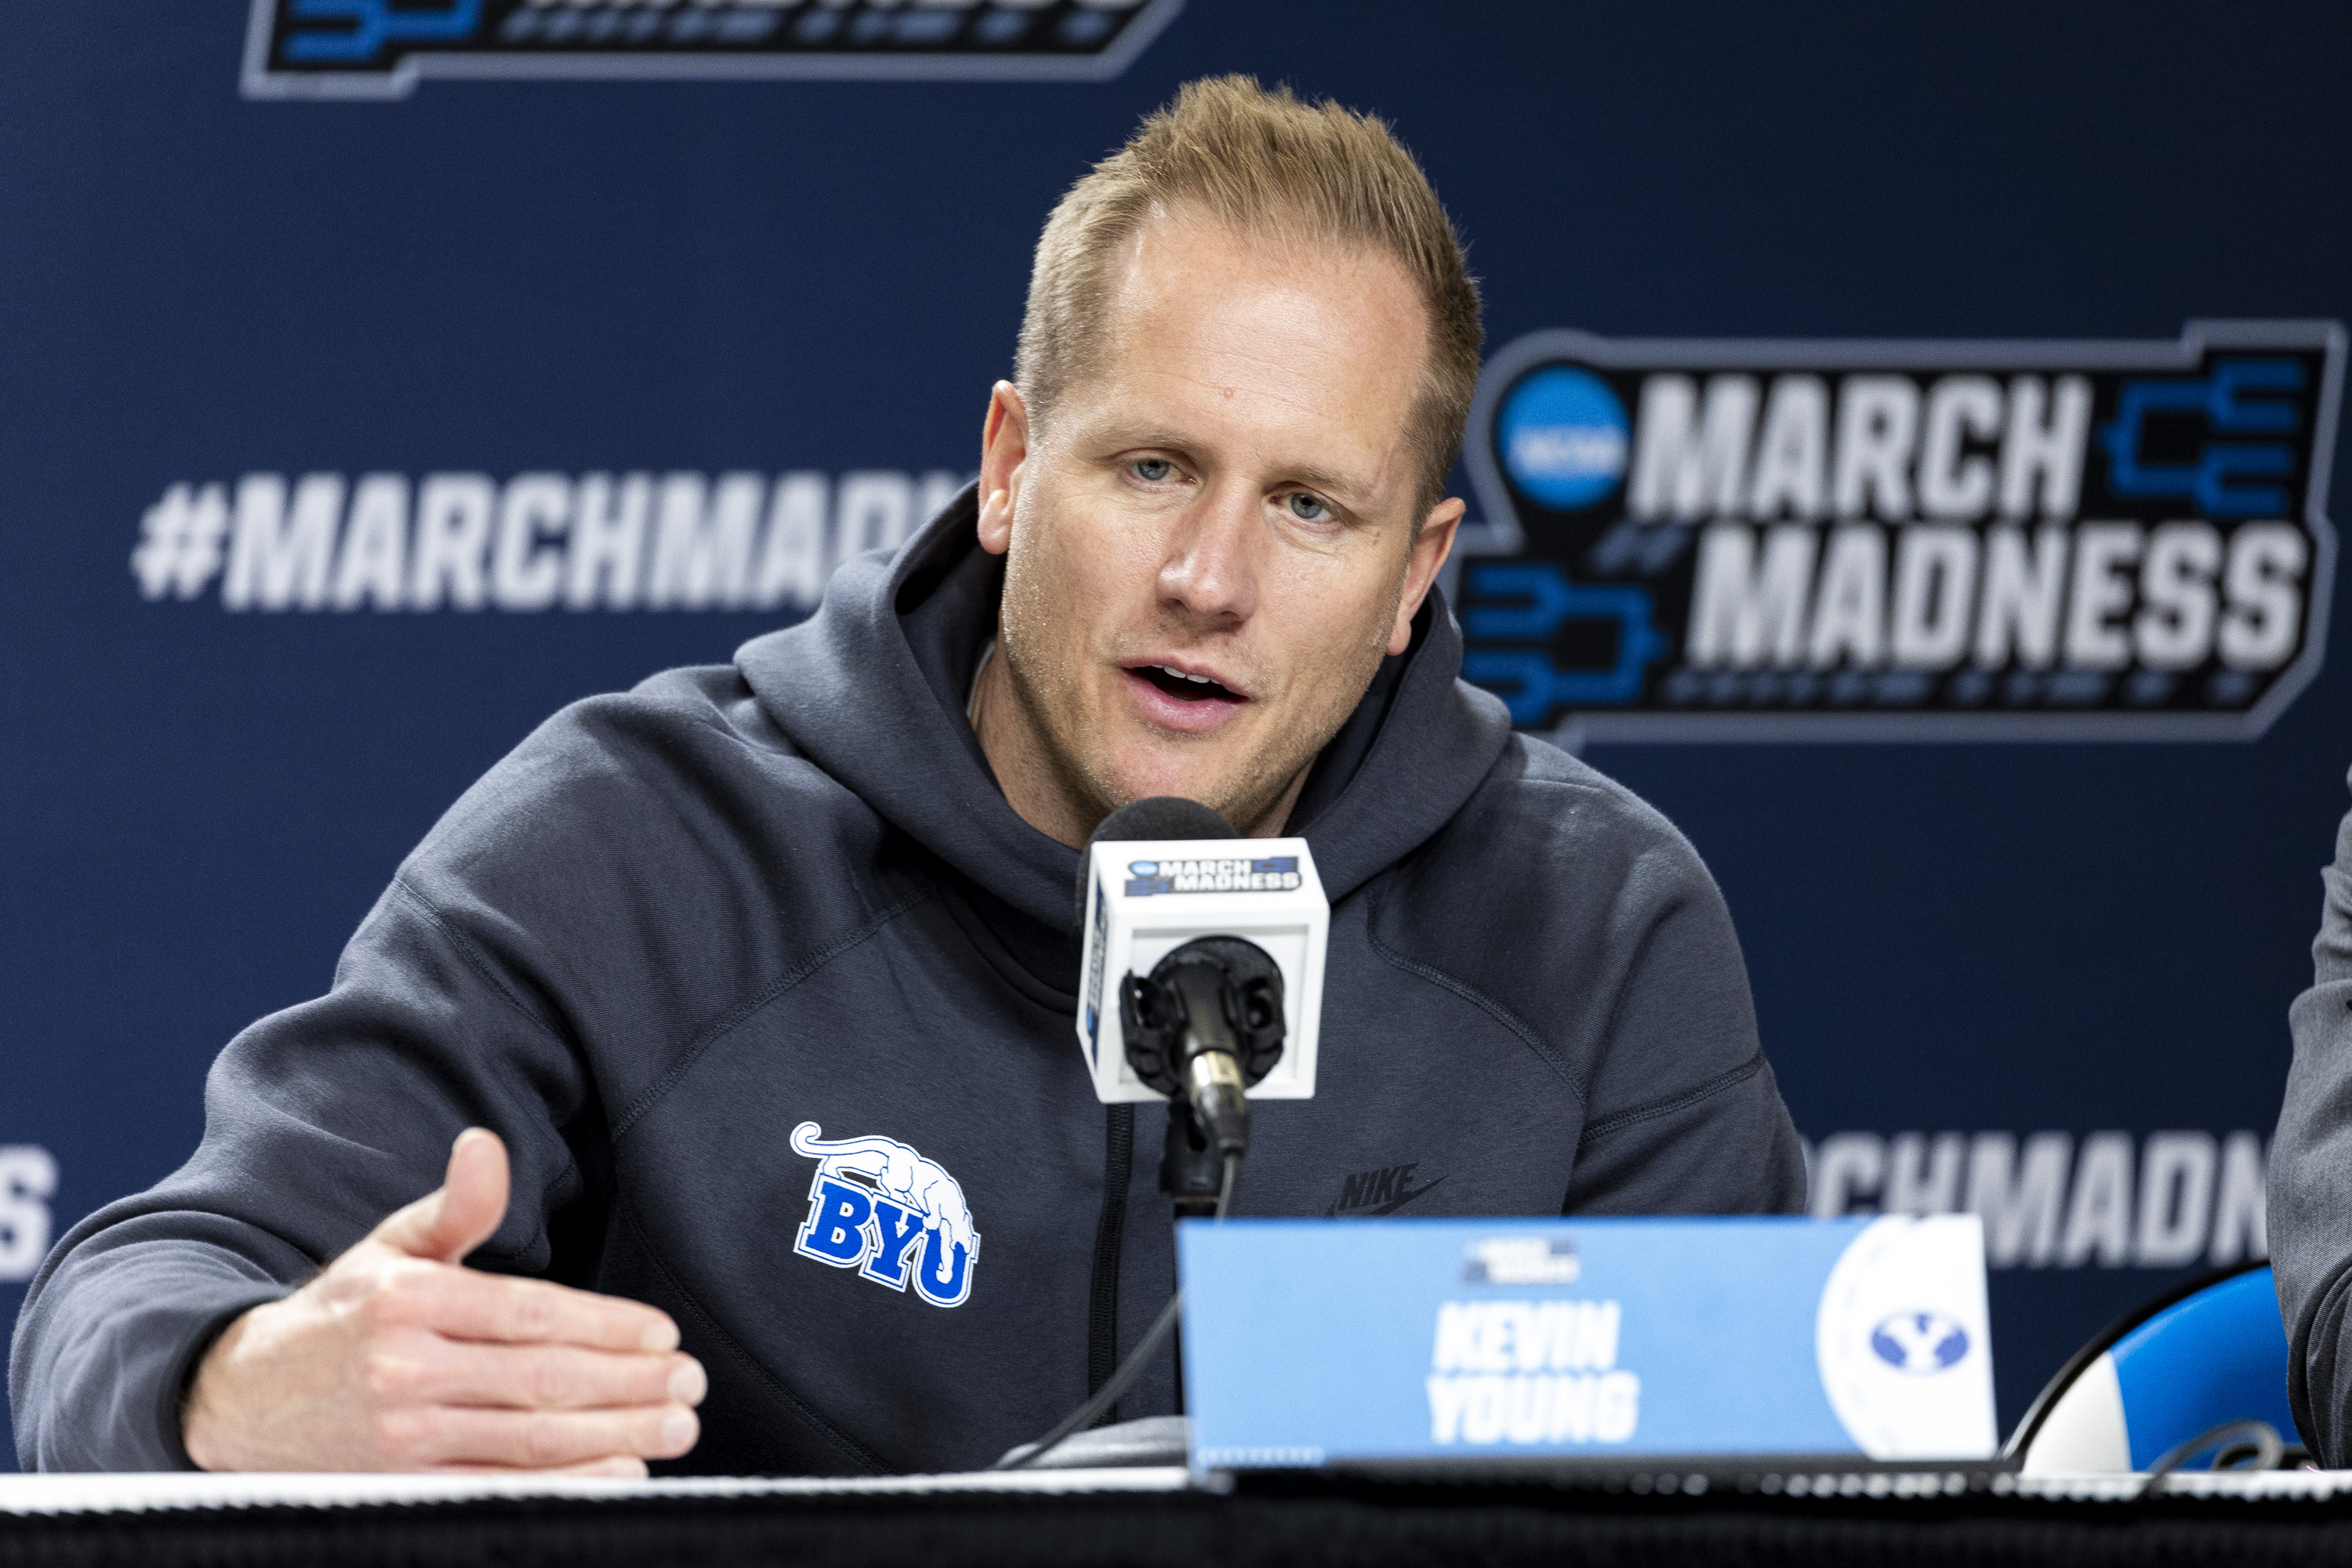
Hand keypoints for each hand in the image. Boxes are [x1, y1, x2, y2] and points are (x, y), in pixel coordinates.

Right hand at [182, 1129, 703, 1474]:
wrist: (242, 1399)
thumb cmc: (341, 1317)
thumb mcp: (389, 1250)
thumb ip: (454, 1208)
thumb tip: (486, 1145)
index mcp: (410, 1302)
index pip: (530, 1315)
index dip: (606, 1326)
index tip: (665, 1334)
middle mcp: (405, 1371)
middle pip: (541, 1381)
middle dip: (629, 1385)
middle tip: (692, 1384)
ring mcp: (402, 1439)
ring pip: (530, 1441)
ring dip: (615, 1437)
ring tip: (676, 1428)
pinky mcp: (402, 1489)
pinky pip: (499, 1490)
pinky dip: (565, 1487)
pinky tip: (620, 1475)